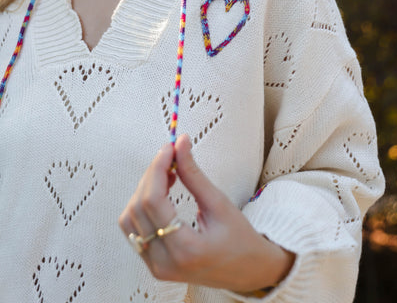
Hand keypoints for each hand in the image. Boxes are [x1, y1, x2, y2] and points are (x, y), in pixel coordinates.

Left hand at [119, 134, 294, 292]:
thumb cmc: (240, 240)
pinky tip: (161, 192)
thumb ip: (193, 174)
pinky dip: (141, 205)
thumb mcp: (220, 204)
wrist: (248, 272)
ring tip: (168, 175)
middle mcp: (164, 262)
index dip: (157, 168)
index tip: (169, 148)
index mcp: (186, 249)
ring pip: (130, 218)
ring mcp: (155, 266)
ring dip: (144, 189)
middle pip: (138, 207)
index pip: (153, 201)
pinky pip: (134, 230)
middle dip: (152, 174)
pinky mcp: (152, 264)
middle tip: (171, 155)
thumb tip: (180, 142)